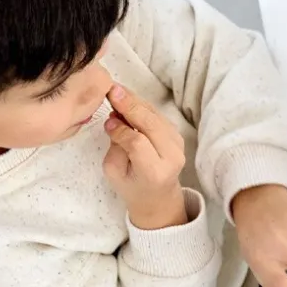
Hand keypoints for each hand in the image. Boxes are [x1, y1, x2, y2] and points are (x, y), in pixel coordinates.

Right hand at [103, 84, 187, 230]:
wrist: (158, 196)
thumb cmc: (132, 186)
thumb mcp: (115, 172)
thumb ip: (115, 147)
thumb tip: (115, 119)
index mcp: (155, 172)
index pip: (139, 144)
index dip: (122, 130)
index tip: (108, 121)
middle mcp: (172, 157)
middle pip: (152, 125)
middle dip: (131, 106)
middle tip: (112, 90)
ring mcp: (178, 145)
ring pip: (156, 117)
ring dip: (136, 102)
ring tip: (116, 92)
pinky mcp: (177, 136)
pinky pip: (159, 116)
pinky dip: (142, 106)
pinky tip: (127, 99)